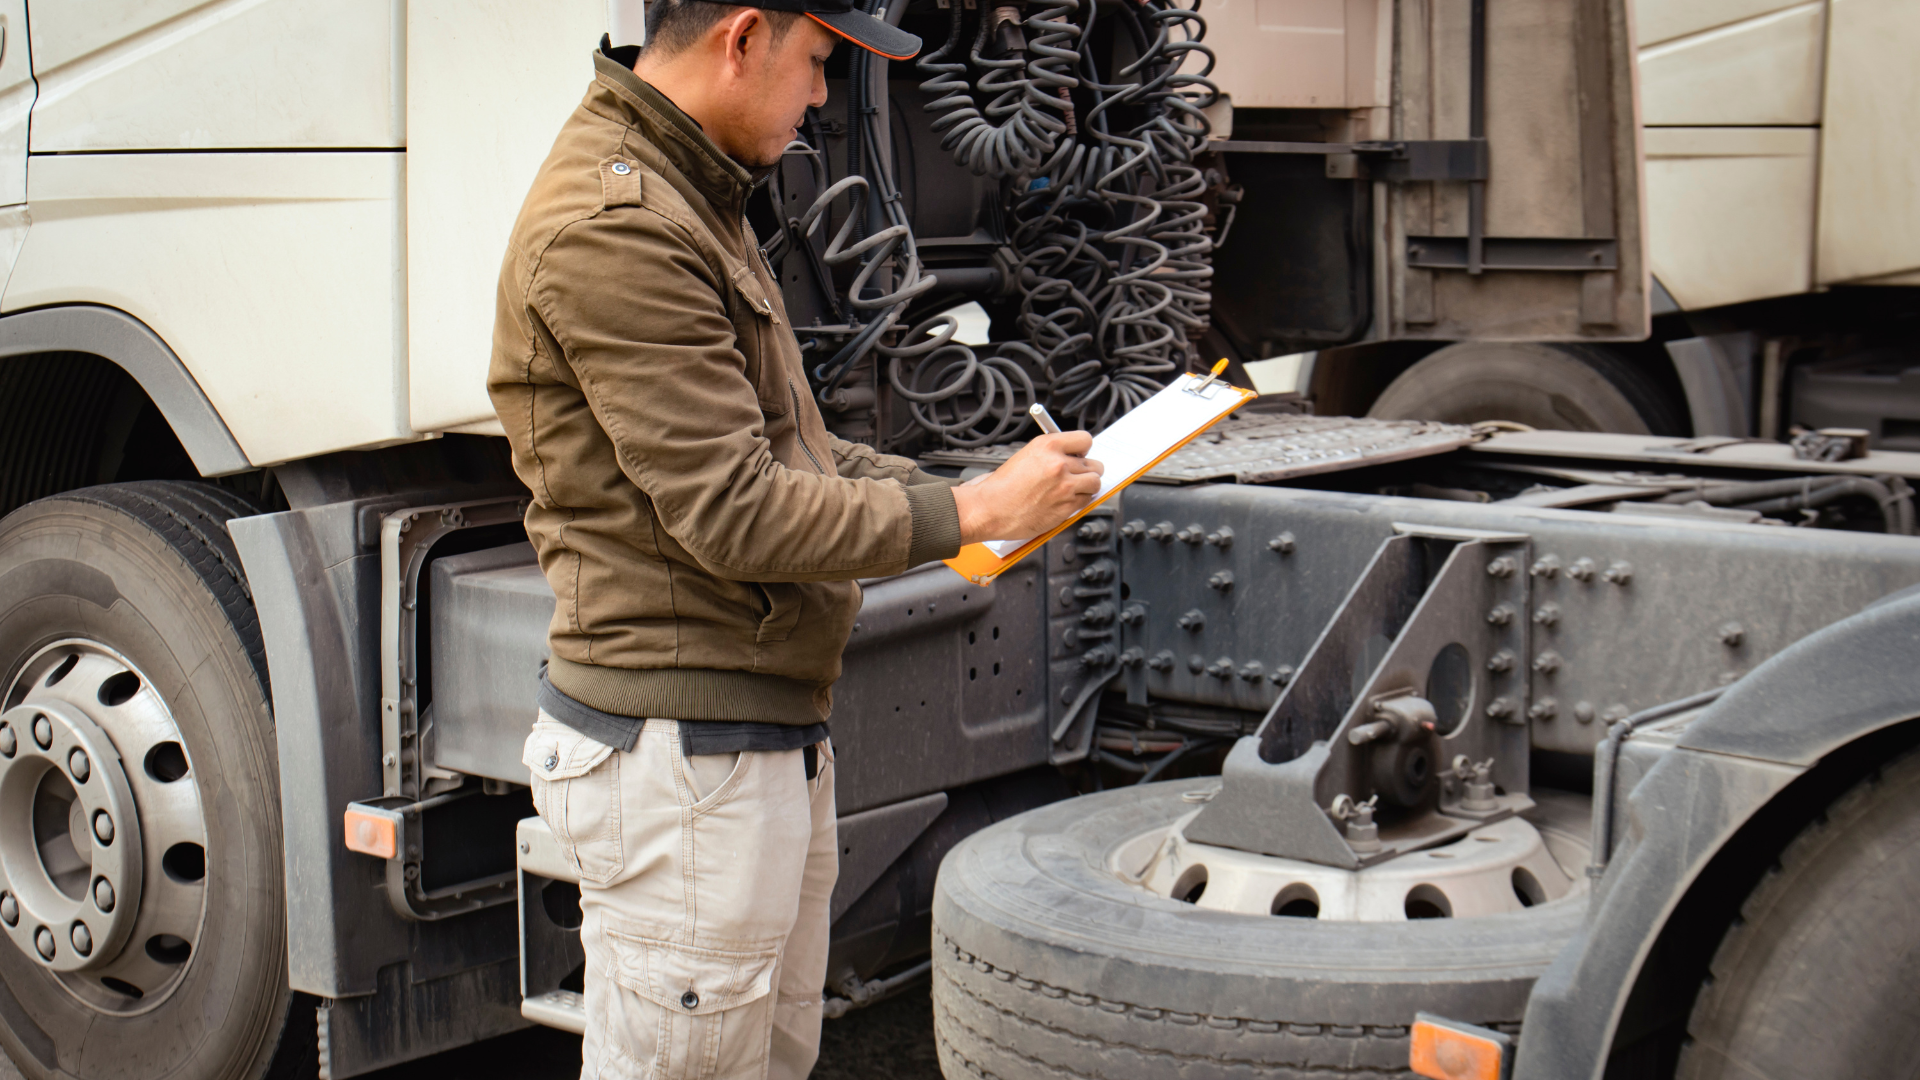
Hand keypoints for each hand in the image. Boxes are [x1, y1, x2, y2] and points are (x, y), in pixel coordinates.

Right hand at [952, 432, 1104, 542]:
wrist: (989, 509)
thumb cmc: (1001, 487)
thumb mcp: (1025, 456)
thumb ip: (1051, 454)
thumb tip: (1071, 456)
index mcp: (1048, 446)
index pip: (1085, 440)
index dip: (1083, 449)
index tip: (1080, 454)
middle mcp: (1059, 464)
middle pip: (1094, 464)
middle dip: (1087, 470)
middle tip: (1076, 476)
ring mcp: (1065, 487)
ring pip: (1094, 483)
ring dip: (1086, 487)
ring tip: (1072, 490)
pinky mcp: (1066, 507)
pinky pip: (1086, 501)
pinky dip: (1079, 502)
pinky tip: (1064, 501)